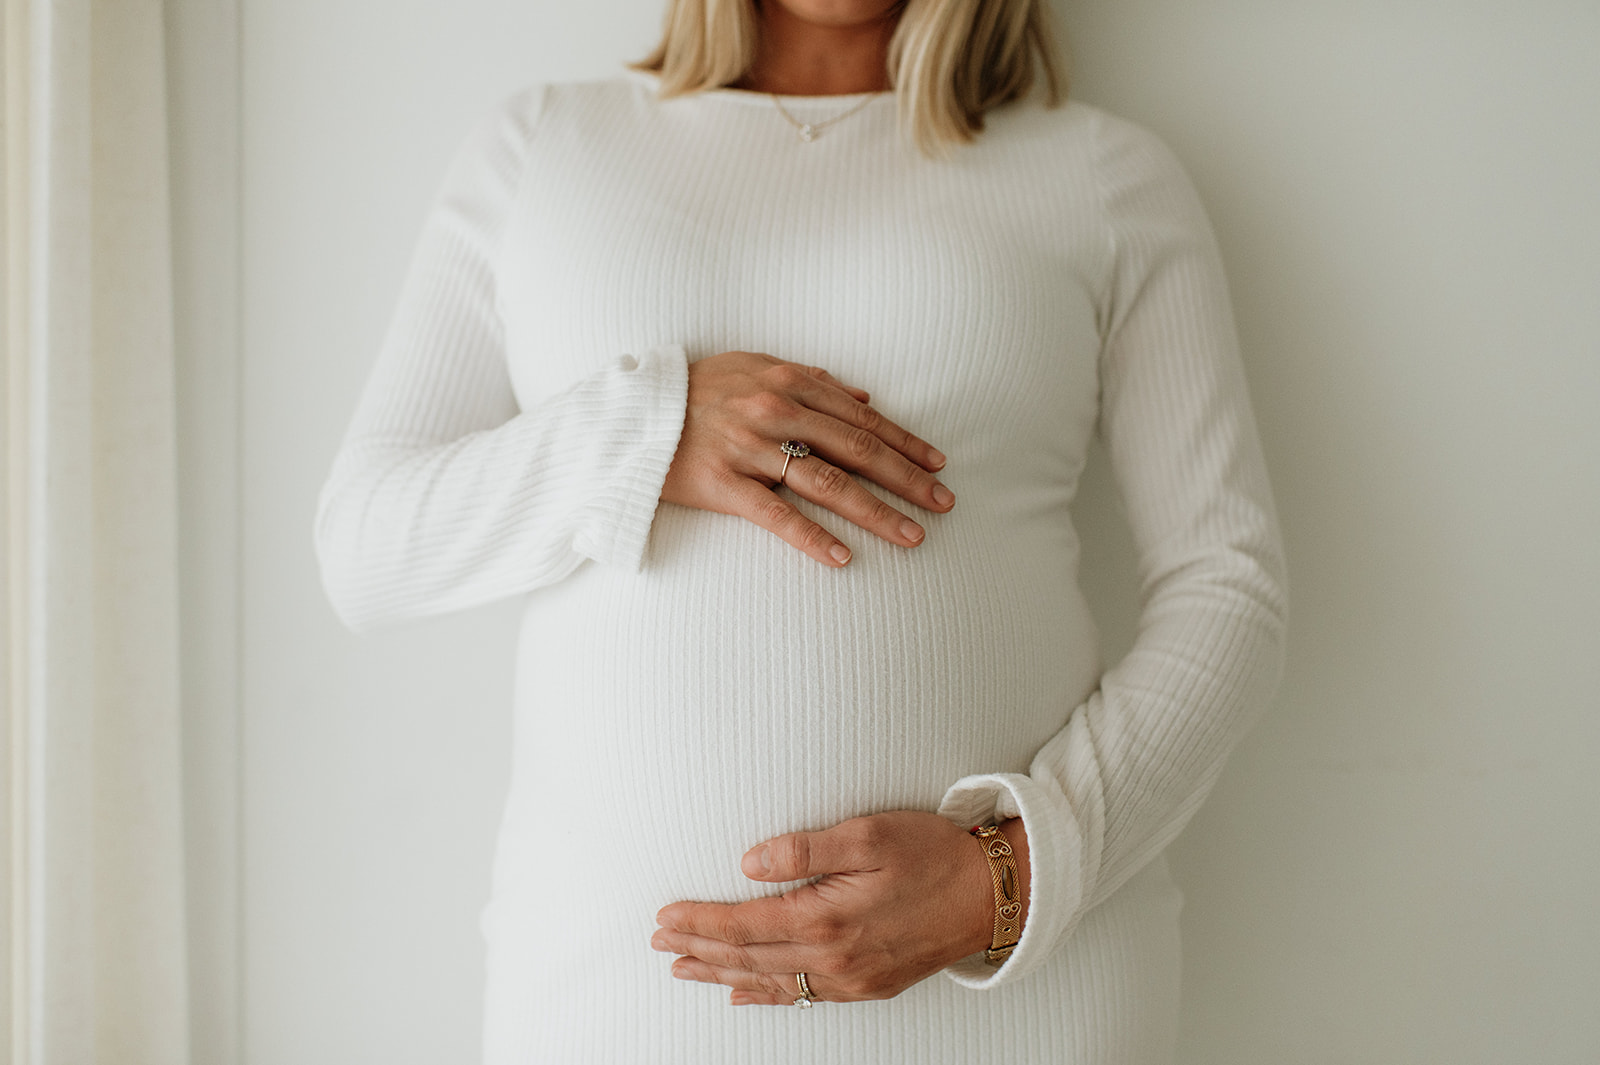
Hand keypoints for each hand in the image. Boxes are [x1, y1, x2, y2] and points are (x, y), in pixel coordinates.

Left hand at [651, 811, 1029, 1005]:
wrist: (994, 895)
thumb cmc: (935, 854)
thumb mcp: (870, 833)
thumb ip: (805, 847)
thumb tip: (749, 862)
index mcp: (826, 918)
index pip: (743, 924)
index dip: (699, 922)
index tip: (664, 915)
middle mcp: (834, 958)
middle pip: (748, 959)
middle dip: (699, 949)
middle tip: (659, 942)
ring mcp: (852, 979)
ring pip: (771, 983)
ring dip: (723, 975)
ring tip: (685, 968)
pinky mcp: (869, 985)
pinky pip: (806, 997)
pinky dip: (768, 996)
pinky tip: (745, 995)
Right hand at [660, 351, 954, 566]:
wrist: (631, 412)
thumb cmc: (696, 390)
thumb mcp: (753, 366)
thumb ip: (810, 379)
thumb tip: (863, 397)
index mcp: (788, 381)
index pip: (861, 418)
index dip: (904, 443)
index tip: (938, 466)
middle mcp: (775, 410)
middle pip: (856, 450)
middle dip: (906, 479)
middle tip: (943, 504)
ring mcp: (749, 448)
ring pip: (827, 483)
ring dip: (876, 511)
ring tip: (912, 535)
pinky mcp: (722, 484)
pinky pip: (776, 515)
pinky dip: (813, 537)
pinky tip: (844, 558)